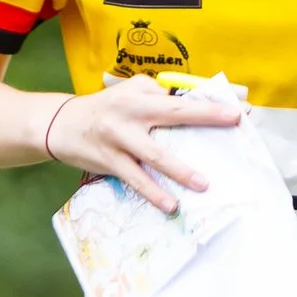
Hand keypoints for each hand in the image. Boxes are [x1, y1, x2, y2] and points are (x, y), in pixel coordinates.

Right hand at [45, 76, 239, 213]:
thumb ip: (158, 98)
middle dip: (204, 117)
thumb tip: (198, 108)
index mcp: (140, 93)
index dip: (208, 102)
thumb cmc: (105, 109)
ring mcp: (118, 137)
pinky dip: (153, 192)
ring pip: (154, 154)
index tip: (235, 109)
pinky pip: (135, 178)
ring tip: (203, 183)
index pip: (180, 96)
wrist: (60, 124)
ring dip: (180, 169)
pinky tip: (170, 204)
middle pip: (172, 113)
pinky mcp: (109, 160)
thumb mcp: (129, 94)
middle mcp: (129, 110)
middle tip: (231, 123)